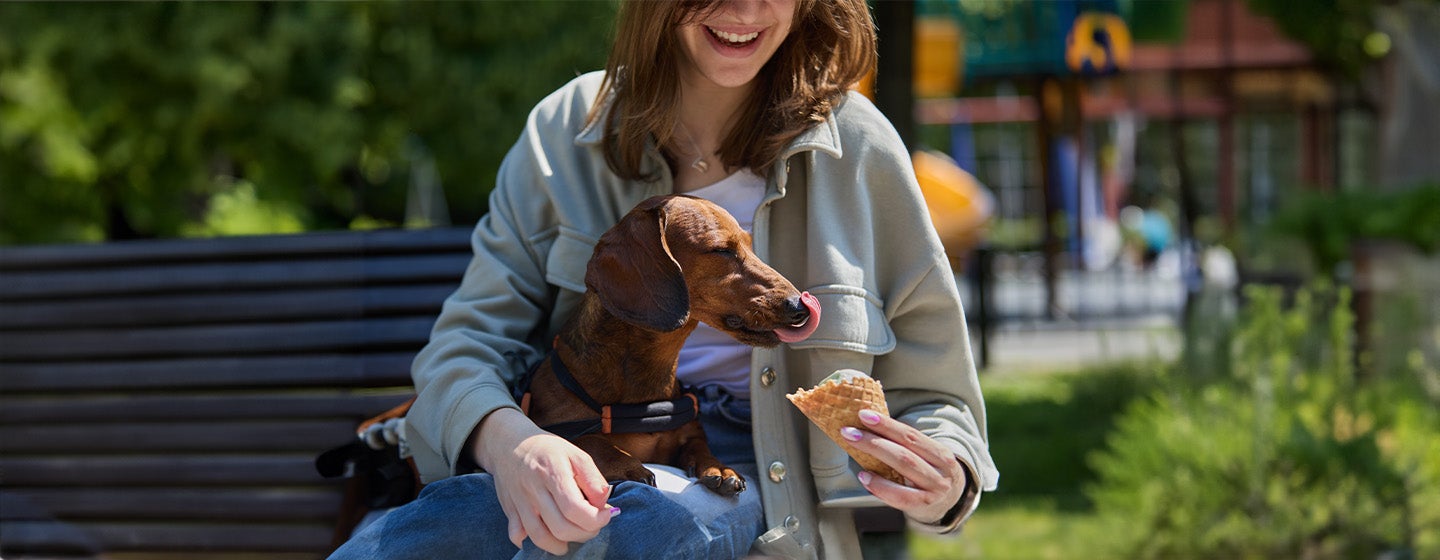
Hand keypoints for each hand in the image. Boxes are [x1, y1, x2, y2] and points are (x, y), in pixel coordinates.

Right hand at [473, 408, 617, 554]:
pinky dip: (531, 543)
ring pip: (540, 537)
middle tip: (592, 526)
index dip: (595, 519)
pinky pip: (516, 535)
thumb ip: (593, 479)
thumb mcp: (575, 453)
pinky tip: (547, 536)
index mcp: (553, 472)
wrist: (508, 443)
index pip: (574, 507)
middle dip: (584, 533)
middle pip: (560, 527)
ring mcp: (520, 502)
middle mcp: (534, 489)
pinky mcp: (509, 510)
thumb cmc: (547, 449)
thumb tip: (604, 503)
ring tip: (574, 536)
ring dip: (561, 545)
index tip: (606, 515)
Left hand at [840, 409, 966, 524]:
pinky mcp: (923, 506)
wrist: (949, 503)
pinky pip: (900, 496)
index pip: (911, 436)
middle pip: (905, 453)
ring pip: (903, 469)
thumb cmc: (929, 474)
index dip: (887, 425)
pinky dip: (880, 486)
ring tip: (853, 448)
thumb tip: (866, 424)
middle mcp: (940, 471)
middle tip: (849, 431)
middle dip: (874, 441)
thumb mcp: (926, 457)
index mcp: (941, 454)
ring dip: (875, 456)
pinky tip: (864, 477)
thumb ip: (904, 445)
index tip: (864, 415)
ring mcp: (934, 491)